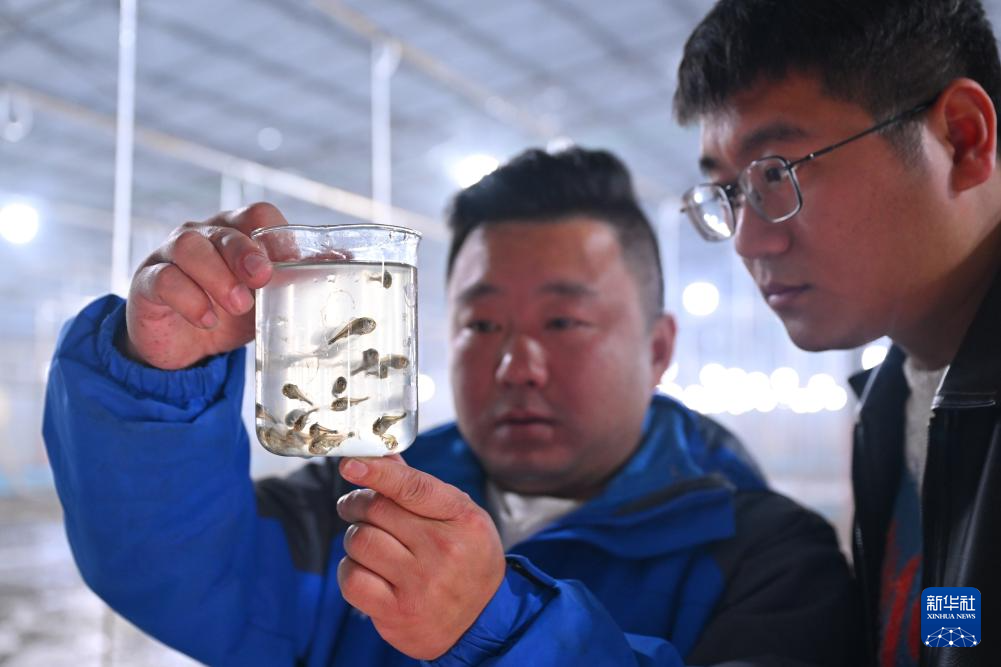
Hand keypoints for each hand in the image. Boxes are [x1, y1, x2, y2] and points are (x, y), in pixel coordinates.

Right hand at [125, 202, 282, 369]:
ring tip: (238, 305)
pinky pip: (164, 279)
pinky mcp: (148, 282)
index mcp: (237, 233)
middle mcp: (203, 236)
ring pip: (190, 247)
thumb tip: (343, 261)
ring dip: (218, 276)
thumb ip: (298, 278)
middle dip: (246, 252)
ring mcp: (171, 255)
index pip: (257, 215)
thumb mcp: (269, 299)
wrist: (186, 349)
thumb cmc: (231, 314)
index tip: (293, 261)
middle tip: (262, 279)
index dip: (276, 233)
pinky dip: (189, 299)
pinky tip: (207, 320)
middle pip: (225, 228)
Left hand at [336, 456, 505, 660]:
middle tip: (355, 506)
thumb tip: (382, 456)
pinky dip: (350, 569)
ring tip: (369, 543)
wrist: (481, 619)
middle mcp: (443, 550)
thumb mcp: (458, 515)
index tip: (351, 464)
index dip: (378, 472)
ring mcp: (420, 584)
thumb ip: (419, 486)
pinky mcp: (397, 613)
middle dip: (357, 503)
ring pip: (360, 541)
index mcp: (462, 518)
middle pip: (376, 510)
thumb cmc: (467, 557)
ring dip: (355, 537)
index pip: (413, 488)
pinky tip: (366, 570)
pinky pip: (351, 578)